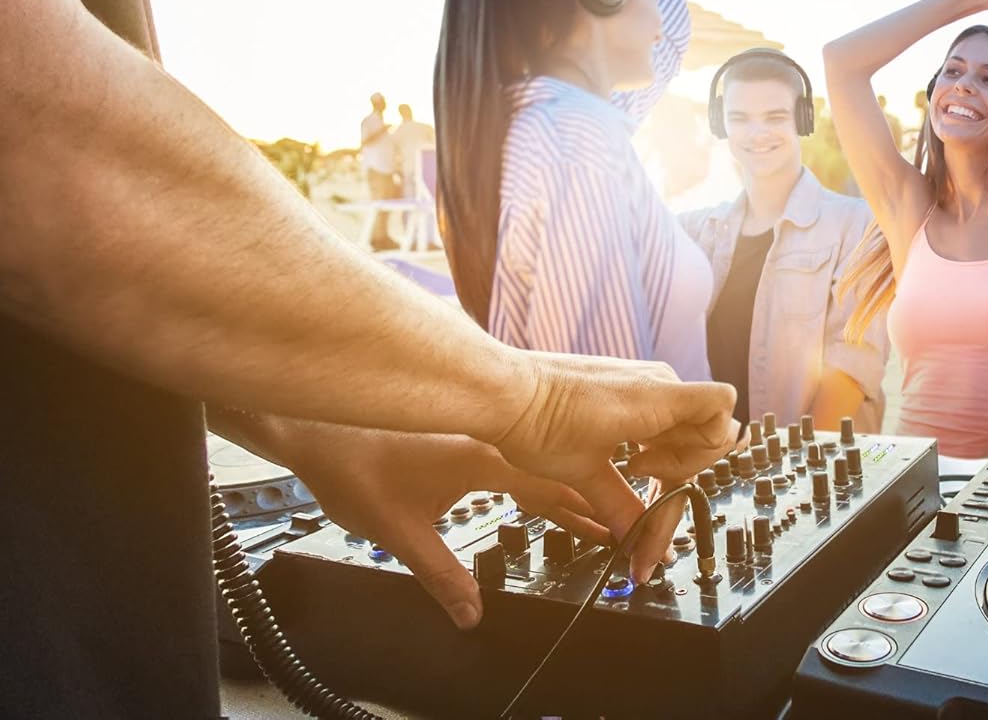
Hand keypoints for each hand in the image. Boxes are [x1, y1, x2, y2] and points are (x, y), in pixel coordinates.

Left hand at [279, 424, 608, 629]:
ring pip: (535, 463)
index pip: (554, 488)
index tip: (616, 530)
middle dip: (588, 500)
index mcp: (485, 459)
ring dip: (563, 486)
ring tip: (590, 512)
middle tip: (619, 524)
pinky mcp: (459, 434)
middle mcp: (489, 440)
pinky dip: (534, 475)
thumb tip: (471, 614)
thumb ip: (441, 576)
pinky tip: (536, 489)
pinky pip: (513, 455)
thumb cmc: (351, 467)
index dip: (587, 514)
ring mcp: (475, 433)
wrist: (314, 426)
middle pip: (554, 472)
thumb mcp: (399, 534)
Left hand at [494, 352, 736, 582]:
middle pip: (703, 432)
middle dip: (680, 472)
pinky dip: (651, 445)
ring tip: (630, 475)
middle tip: (643, 495)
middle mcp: (656, 384)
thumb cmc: (537, 421)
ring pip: (682, 427)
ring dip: (666, 460)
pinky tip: (625, 459)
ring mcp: (641, 382)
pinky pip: (659, 418)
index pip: (722, 413)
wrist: (501, 392)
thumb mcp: (585, 474)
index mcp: (658, 397)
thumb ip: (624, 509)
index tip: (656, 479)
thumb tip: (640, 544)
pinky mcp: (624, 388)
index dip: (703, 456)